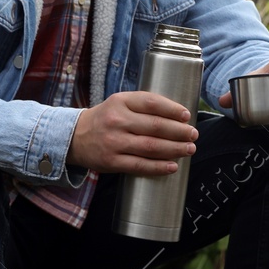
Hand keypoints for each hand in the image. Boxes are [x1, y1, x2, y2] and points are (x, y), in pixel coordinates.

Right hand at [68, 91, 196, 174]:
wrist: (75, 137)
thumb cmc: (106, 119)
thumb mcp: (119, 103)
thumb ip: (144, 106)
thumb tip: (178, 116)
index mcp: (120, 101)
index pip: (151, 103)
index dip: (172, 109)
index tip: (187, 115)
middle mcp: (117, 121)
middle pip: (155, 126)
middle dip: (179, 131)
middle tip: (193, 134)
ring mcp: (114, 142)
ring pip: (151, 146)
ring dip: (174, 149)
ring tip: (189, 149)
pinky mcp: (112, 162)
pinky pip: (140, 165)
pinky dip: (159, 167)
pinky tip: (172, 166)